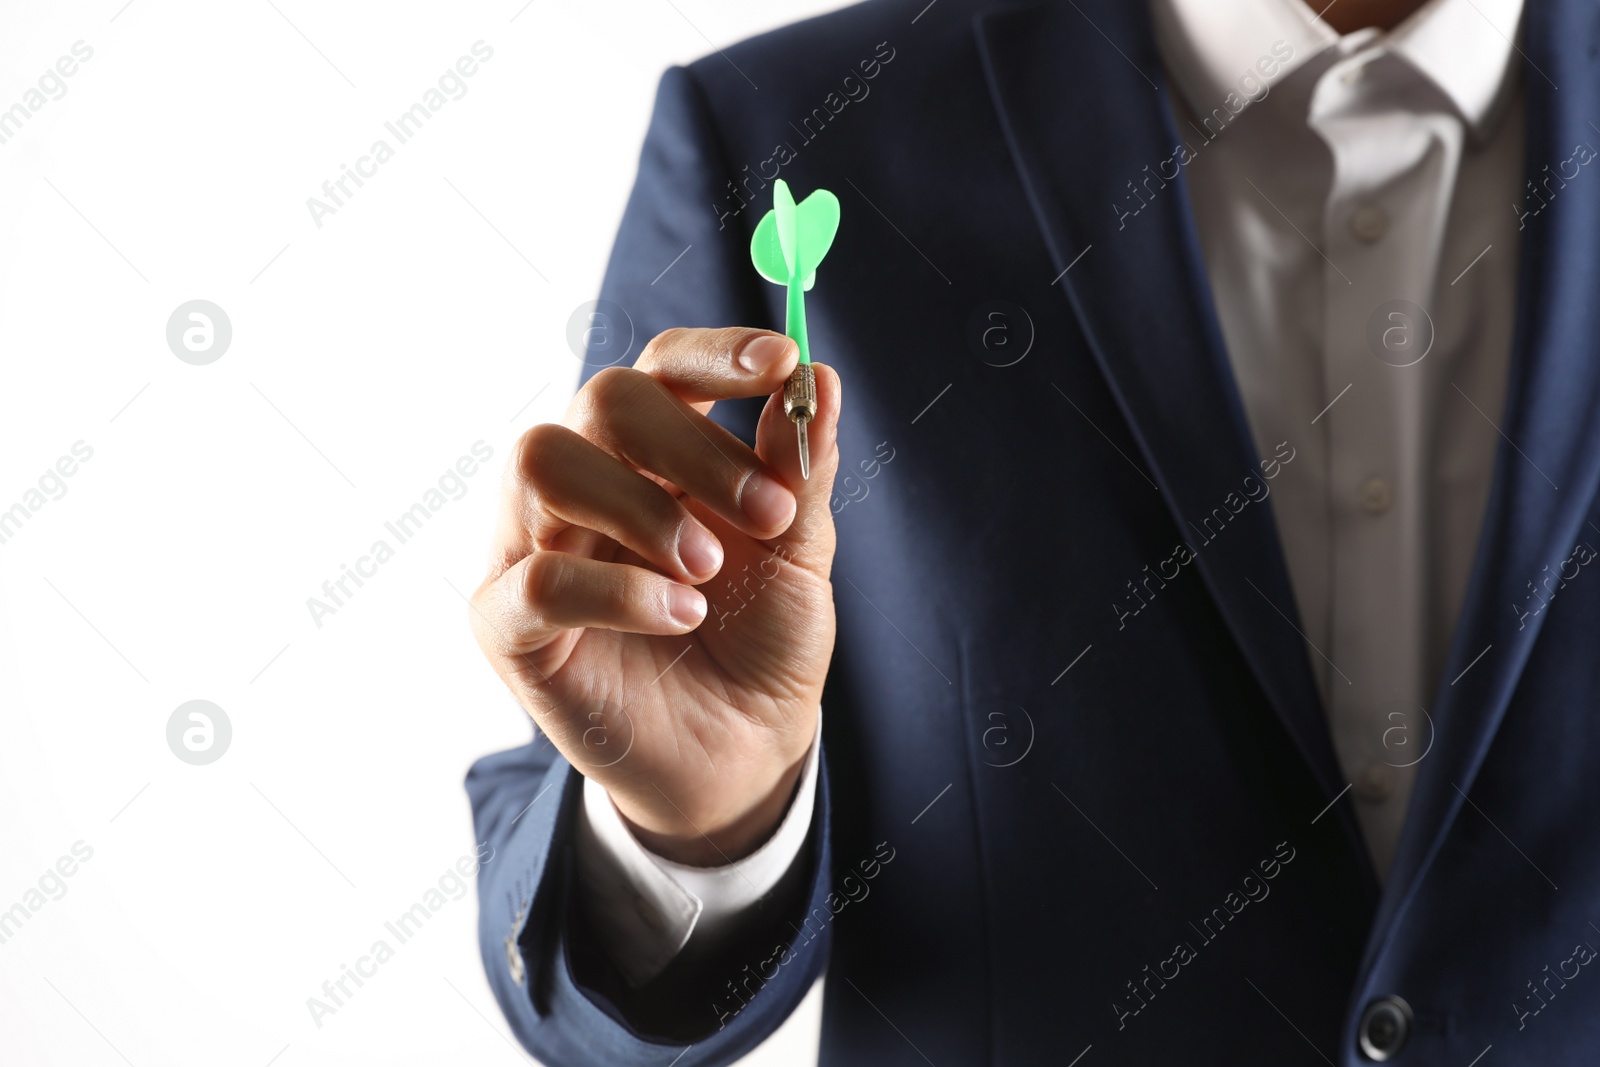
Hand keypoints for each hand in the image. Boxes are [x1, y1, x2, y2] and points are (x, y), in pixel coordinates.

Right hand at [470, 327, 840, 864]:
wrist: (741, 752)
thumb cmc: (760, 640)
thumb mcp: (797, 555)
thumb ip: (799, 471)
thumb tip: (819, 379)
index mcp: (654, 451)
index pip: (663, 367)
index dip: (716, 355)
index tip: (781, 364)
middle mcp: (584, 479)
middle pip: (604, 399)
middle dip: (693, 446)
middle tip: (767, 514)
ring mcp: (532, 545)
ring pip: (544, 464)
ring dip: (641, 506)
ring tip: (707, 570)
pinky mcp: (507, 625)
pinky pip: (534, 578)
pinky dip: (614, 589)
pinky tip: (679, 615)